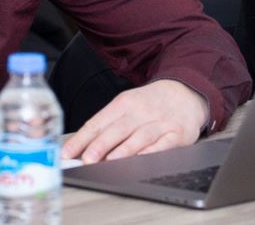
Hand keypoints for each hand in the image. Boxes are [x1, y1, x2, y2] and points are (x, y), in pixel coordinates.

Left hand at [61, 79, 208, 163]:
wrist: (187, 91)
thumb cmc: (150, 103)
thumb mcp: (127, 104)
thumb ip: (106, 125)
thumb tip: (81, 147)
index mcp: (124, 103)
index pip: (99, 121)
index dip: (82, 138)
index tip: (67, 152)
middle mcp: (141, 111)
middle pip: (118, 128)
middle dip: (101, 144)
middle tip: (86, 159)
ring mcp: (160, 122)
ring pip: (140, 136)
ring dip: (124, 150)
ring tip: (109, 161)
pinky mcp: (177, 134)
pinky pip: (163, 144)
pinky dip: (151, 152)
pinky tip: (140, 159)